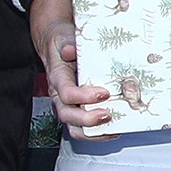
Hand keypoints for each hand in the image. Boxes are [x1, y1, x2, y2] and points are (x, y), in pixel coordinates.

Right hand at [29, 0, 114, 133]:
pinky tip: (114, 129)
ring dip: (93, 132)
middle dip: (87, 120)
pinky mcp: (77, 107)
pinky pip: (83, 126)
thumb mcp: (64, 38)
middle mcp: (59, 95)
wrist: (56, 45)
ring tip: (113, 129)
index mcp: (57, 78)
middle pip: (67, 115)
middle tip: (108, 115)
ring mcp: (68, 104)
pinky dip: (98, 132)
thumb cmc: (61, 42)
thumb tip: (69, 51)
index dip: (83, 97)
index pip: (66, 94)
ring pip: (74, 126)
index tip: (103, 93)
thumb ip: (68, 45)